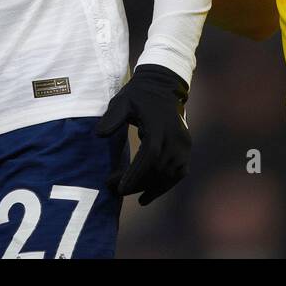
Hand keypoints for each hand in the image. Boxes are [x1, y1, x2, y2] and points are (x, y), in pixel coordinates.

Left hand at [95, 64, 190, 204]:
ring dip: (146, 187)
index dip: (136, 174)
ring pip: (167, 176)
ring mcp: (183, 145)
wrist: (163, 87)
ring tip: (123, 191)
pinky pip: (177, 175)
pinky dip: (162, 187)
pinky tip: (144, 198)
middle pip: (157, 169)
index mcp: (159, 126)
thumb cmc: (139, 95)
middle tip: (112, 189)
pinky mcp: (186, 150)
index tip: (119, 188)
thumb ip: (112, 117)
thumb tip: (99, 134)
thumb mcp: (122, 102)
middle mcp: (175, 138)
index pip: (149, 155)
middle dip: (135, 183)